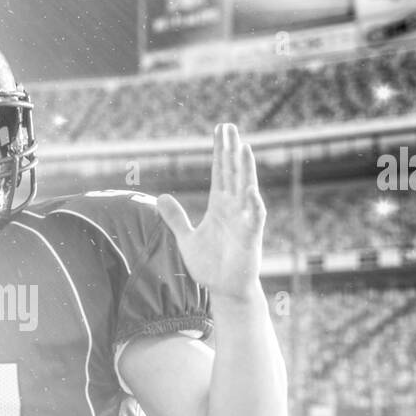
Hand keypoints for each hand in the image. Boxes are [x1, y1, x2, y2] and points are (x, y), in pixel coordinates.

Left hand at [157, 124, 266, 300]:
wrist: (225, 289)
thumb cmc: (210, 264)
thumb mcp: (186, 238)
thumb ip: (175, 218)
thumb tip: (161, 197)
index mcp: (219, 205)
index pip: (220, 171)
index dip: (219, 151)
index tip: (220, 130)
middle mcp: (233, 207)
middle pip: (232, 172)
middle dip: (230, 149)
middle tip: (229, 126)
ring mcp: (243, 219)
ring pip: (245, 187)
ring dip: (245, 168)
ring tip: (243, 147)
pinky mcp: (250, 235)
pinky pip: (254, 216)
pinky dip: (252, 203)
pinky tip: (249, 189)